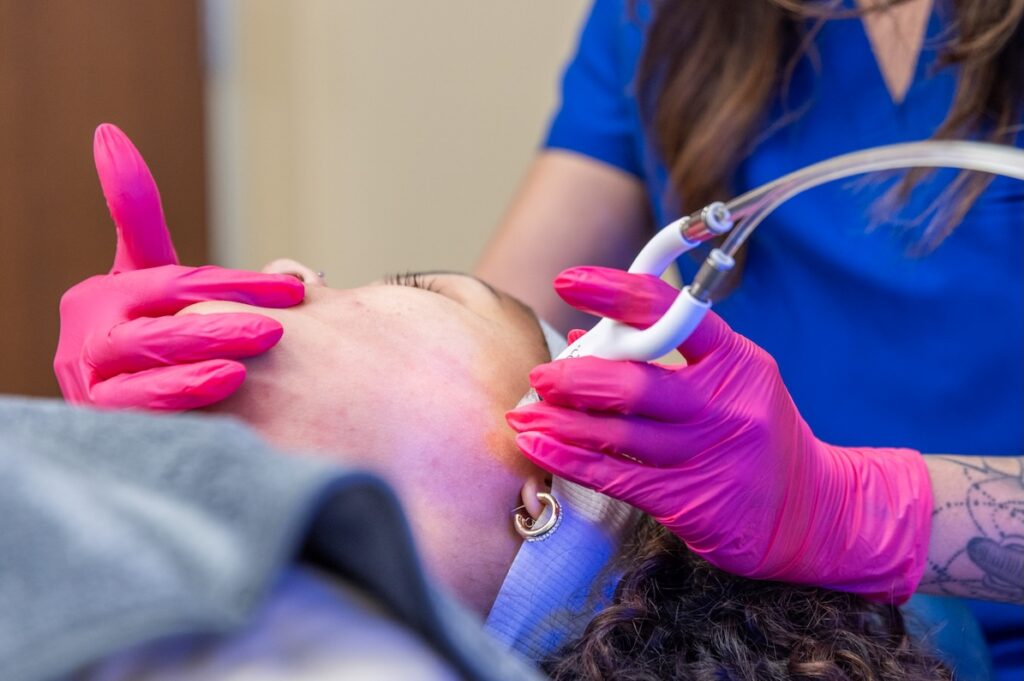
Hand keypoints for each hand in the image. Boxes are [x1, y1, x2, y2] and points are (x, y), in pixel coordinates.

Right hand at [54, 124, 304, 409]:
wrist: (115, 390)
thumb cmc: (143, 323)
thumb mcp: (144, 269)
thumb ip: (134, 209)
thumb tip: (109, 132)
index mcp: (101, 298)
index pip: (175, 286)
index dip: (234, 288)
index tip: (294, 292)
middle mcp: (89, 343)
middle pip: (153, 332)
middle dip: (214, 328)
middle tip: (274, 329)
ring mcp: (92, 390)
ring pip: (138, 380)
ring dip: (188, 375)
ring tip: (239, 371)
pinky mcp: (105, 428)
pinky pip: (137, 422)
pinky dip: (175, 412)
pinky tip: (222, 409)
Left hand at [506, 266, 931, 601]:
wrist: (813, 510)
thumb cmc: (756, 432)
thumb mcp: (732, 380)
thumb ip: (671, 358)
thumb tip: (591, 337)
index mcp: (735, 360)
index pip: (672, 312)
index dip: (615, 292)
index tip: (569, 281)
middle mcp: (724, 404)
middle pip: (639, 381)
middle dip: (579, 377)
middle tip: (540, 375)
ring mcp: (708, 453)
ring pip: (620, 433)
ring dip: (561, 422)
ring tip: (524, 415)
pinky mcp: (690, 499)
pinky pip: (617, 476)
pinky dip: (570, 460)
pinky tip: (539, 448)